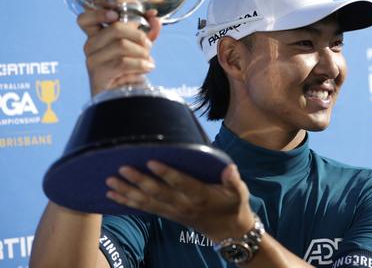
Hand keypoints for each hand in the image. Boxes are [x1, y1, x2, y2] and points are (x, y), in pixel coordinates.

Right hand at [76, 7, 161, 95]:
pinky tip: (147, 68)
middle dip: (140, 36)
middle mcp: (91, 46)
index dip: (100, 12)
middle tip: (148, 46)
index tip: (117, 15)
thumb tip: (155, 17)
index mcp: (97, 36)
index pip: (85, 18)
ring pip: (122, 45)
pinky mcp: (98, 74)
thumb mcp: (140, 47)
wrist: (124, 97)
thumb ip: (148, 31)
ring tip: (148, 62)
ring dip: (143, 53)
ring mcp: (93, 60)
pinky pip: (123, 62)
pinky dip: (141, 65)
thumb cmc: (130, 70)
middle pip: (116, 28)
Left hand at [105, 161, 254, 241]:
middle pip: (157, 192)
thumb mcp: (239, 193)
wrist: (229, 231)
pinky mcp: (168, 215)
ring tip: (110, 182)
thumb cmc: (233, 205)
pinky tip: (112, 196)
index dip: (166, 173)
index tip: (151, 162)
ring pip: (147, 202)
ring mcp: (173, 211)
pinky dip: (128, 202)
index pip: (180, 183)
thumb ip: (234, 180)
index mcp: (200, 195)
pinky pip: (145, 209)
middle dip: (138, 181)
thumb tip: (230, 168)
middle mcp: (183, 204)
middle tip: (122, 169)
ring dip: (127, 192)